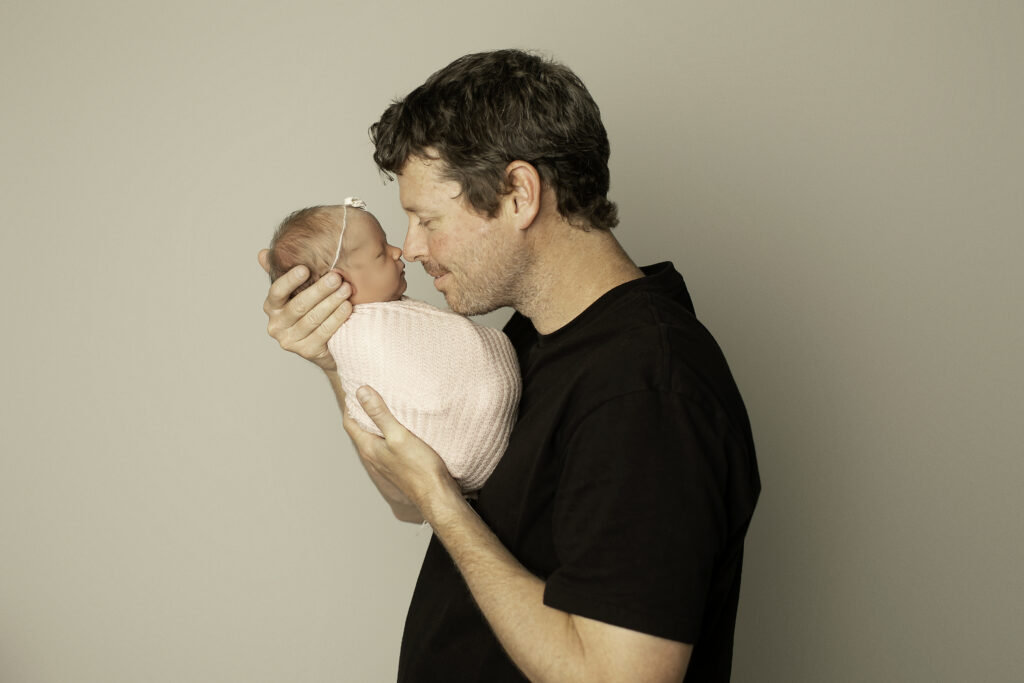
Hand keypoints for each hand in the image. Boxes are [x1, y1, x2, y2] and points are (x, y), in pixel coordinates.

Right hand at [259, 249, 352, 371]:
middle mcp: (276, 325)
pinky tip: (347, 307)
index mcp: (271, 307)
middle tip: (336, 277)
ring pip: (313, 318)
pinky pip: (323, 332)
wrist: (326, 345)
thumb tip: (263, 253)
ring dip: (332, 302)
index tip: (305, 269)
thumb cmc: (310, 311)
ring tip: (346, 289)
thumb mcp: (296, 292)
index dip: (290, 280)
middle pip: (299, 306)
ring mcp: (290, 341)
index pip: (277, 292)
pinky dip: (336, 318)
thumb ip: (281, 273)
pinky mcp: (306, 351)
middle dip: (319, 290)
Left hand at [343, 385, 461, 515]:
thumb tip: (361, 392)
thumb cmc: (420, 468)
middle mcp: (373, 457)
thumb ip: (380, 414)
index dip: (351, 404)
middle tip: (372, 393)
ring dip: (377, 423)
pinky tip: (402, 428)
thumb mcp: (399, 435)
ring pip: (374, 438)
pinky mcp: (398, 467)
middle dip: (363, 411)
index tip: (357, 388)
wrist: (436, 495)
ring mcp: (385, 463)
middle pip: (361, 430)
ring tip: (387, 406)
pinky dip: (389, 433)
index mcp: (369, 448)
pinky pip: (387, 445)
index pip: (350, 422)